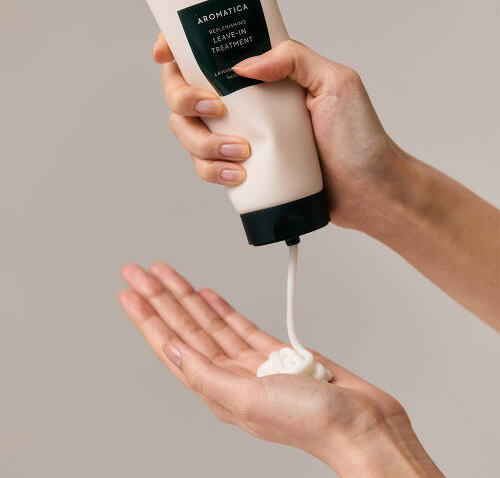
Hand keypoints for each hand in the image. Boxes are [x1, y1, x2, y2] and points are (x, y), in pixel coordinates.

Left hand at [118, 262, 442, 476]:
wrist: (360, 423)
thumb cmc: (312, 422)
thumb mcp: (249, 400)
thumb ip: (207, 374)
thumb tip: (172, 352)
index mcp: (218, 388)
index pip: (172, 344)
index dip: (148, 318)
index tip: (130, 293)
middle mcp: (229, 374)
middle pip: (187, 327)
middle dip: (161, 297)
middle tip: (140, 272)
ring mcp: (251, 362)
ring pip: (210, 321)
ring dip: (188, 296)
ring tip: (167, 275)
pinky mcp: (275, 352)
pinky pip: (240, 324)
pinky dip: (222, 307)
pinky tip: (209, 294)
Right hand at [152, 33, 406, 231]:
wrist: (367, 191)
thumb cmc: (359, 139)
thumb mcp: (336, 83)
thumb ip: (293, 59)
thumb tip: (245, 63)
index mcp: (266, 77)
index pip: (213, 55)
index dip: (181, 51)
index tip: (165, 55)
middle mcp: (248, 105)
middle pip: (185, 94)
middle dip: (185, 101)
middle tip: (214, 109)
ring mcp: (242, 138)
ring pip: (190, 134)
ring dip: (202, 143)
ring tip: (240, 152)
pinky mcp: (242, 169)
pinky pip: (207, 167)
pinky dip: (213, 172)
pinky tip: (237, 175)